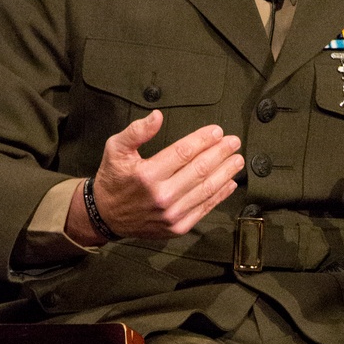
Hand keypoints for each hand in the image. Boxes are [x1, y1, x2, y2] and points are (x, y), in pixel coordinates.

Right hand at [66, 110, 243, 244]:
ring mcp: (172, 214)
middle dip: (220, 153)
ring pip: (206, 189)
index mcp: (147, 175)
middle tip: (234, 142)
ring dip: (225, 173)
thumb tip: (158, 116)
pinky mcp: (178, 227)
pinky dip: (220, 195)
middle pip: (200, 170)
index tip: (217, 131)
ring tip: (238, 160)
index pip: (183, 152)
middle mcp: (161, 196)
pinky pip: (204, 208)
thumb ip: (136, 131)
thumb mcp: (115, 149)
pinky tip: (230, 183)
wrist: (106, 216)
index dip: (203, 140)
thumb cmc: (114, 178)